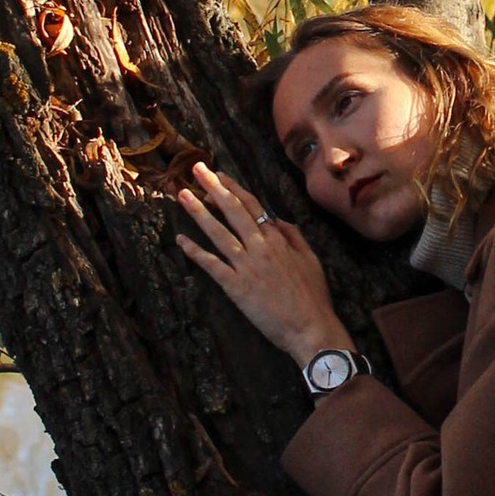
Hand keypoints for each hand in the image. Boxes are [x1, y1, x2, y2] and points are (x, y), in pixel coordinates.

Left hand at [175, 161, 348, 367]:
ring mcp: (246, 265)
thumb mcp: (310, 260)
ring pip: (218, 232)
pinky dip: (195, 251)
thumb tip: (277, 220)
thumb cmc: (313, 297)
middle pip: (232, 210)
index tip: (219, 174)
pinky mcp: (235, 286)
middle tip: (196, 169)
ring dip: (198, 212)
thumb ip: (293, 236)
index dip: (233, 188)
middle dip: (213, 187)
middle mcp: (260, 246)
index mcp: (278, 239)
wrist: (310, 326)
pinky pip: (211, 264)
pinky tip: (180, 239)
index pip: (252, 206)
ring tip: (182, 195)